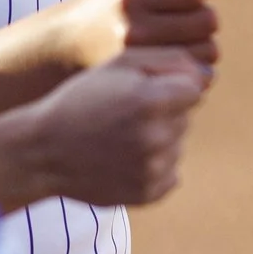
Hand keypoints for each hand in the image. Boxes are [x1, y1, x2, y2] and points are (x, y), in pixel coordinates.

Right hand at [0, 48, 206, 208]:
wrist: (43, 152)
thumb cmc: (82, 100)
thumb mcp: (119, 64)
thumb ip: (170, 61)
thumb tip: (209, 76)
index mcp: (151, 101)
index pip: (195, 88)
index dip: (170, 85)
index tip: (143, 90)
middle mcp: (157, 137)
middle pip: (186, 116)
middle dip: (164, 112)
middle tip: (123, 116)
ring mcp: (154, 169)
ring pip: (178, 144)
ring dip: (159, 139)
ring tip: (120, 138)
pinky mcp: (150, 193)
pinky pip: (171, 172)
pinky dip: (154, 166)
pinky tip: (123, 159)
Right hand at [63, 0, 234, 72]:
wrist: (71, 45)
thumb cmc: (118, 1)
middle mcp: (133, 27)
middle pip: (207, 21)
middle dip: (204, 17)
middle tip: (183, 20)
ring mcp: (139, 62)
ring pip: (208, 51)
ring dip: (204, 43)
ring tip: (180, 39)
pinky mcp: (145, 85)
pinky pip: (197, 76)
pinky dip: (197, 67)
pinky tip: (177, 61)